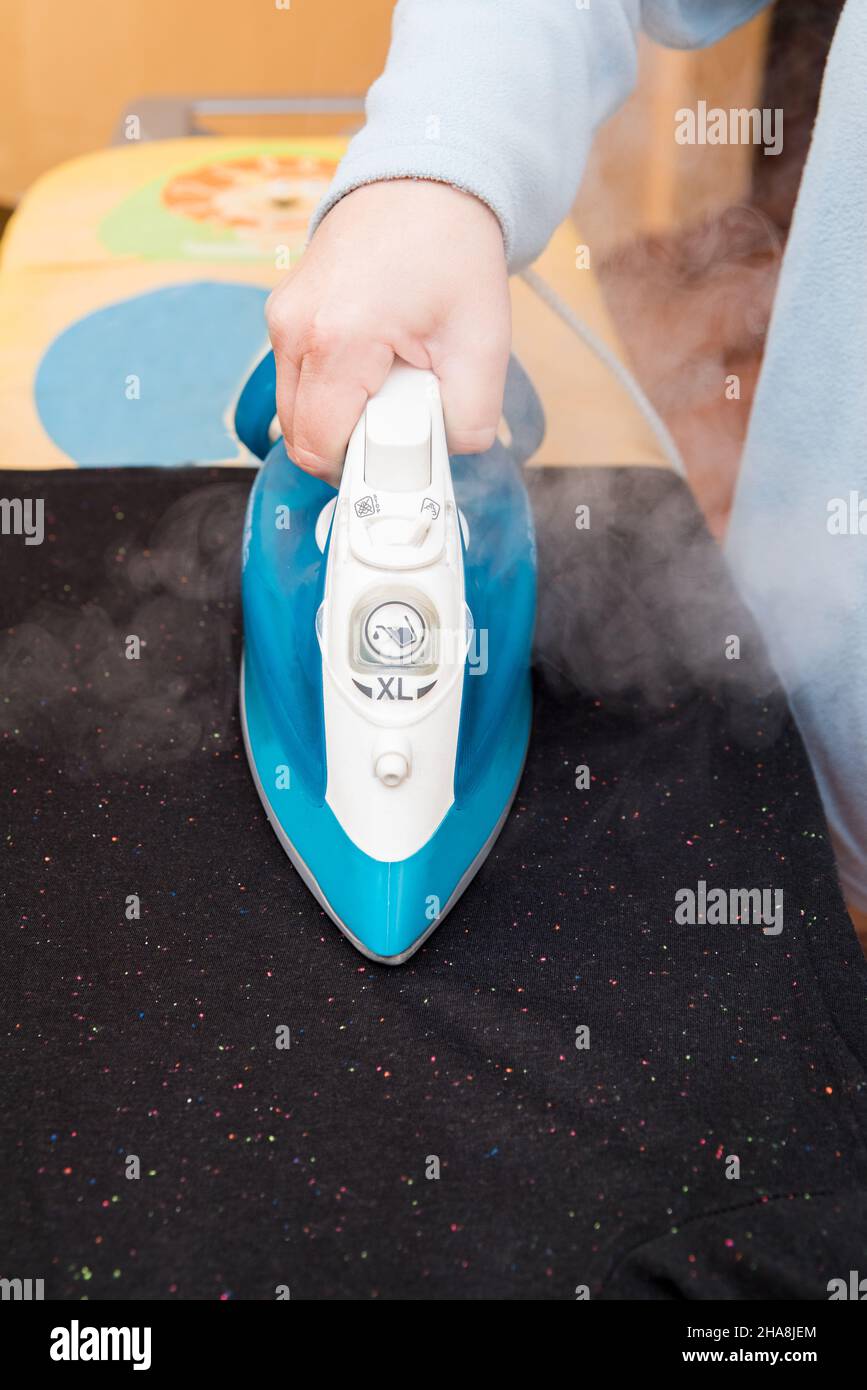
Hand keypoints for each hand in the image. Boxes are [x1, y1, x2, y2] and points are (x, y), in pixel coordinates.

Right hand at [265, 179, 510, 482]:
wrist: (426, 183)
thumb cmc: (452, 251)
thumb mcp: (483, 343)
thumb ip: (469, 419)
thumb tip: (442, 458)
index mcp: (337, 339)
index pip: (320, 448)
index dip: (359, 471)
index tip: (399, 463)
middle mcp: (294, 329)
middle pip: (303, 437)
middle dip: (352, 448)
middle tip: (403, 425)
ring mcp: (282, 319)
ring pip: (298, 411)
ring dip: (343, 419)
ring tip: (393, 388)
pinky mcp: (284, 316)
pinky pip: (300, 381)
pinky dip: (336, 391)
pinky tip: (376, 368)